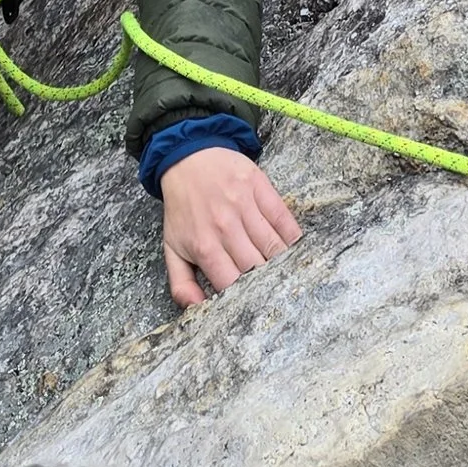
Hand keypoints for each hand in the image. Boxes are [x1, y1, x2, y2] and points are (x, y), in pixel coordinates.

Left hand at [159, 145, 300, 309]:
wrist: (187, 156)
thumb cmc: (182, 207)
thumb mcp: (172, 247)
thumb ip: (181, 284)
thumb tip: (197, 310)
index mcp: (204, 246)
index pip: (233, 285)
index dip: (246, 299)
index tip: (256, 306)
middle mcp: (225, 228)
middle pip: (258, 268)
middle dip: (269, 284)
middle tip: (280, 294)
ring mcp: (244, 205)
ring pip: (274, 246)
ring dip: (284, 263)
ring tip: (291, 275)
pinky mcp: (259, 186)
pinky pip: (283, 218)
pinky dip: (293, 237)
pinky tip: (295, 248)